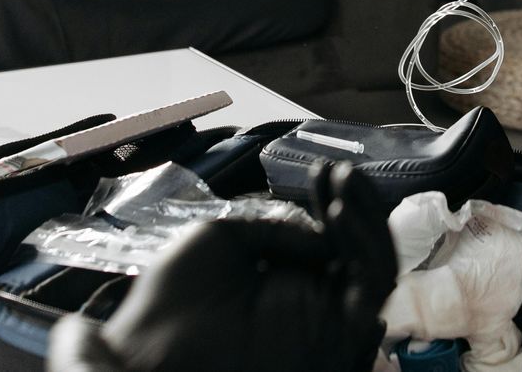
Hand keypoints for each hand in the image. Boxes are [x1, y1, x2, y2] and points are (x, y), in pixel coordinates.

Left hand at [51, 164, 395, 371]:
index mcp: (281, 277)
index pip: (325, 237)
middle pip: (356, 249)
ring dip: (366, 219)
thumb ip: (272, 228)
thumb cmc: (170, 301)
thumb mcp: (221, 239)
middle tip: (341, 170)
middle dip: (355, 203)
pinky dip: (365, 248)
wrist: (149, 352)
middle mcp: (309, 296)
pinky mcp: (334, 333)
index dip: (330, 201)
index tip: (324, 169)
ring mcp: (324, 316)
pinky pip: (370, 290)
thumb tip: (319, 232)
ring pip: (373, 266)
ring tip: (344, 183)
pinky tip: (337, 214)